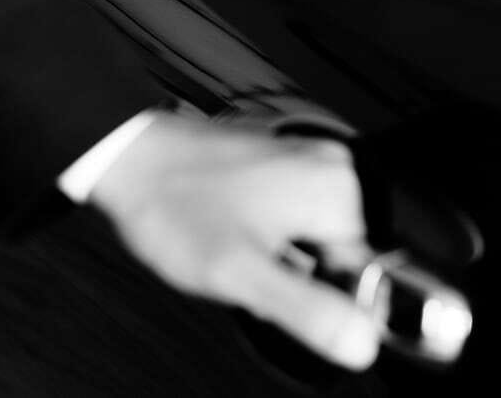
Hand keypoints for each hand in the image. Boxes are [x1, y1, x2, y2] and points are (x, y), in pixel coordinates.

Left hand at [86, 111, 381, 370]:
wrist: (132, 157)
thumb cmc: (177, 207)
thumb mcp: (240, 274)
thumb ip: (307, 310)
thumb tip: (364, 343)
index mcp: (337, 192)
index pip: (367, 273)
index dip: (321, 298)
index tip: (277, 293)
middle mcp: (334, 168)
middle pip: (342, 257)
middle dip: (299, 276)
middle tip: (250, 268)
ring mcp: (310, 161)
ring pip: (317, 242)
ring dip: (283, 258)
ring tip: (235, 246)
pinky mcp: (289, 162)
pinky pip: (298, 219)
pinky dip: (271, 236)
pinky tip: (233, 230)